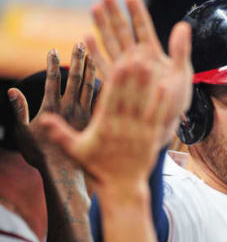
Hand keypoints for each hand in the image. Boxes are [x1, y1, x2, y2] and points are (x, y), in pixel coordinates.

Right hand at [8, 44, 95, 167]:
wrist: (65, 174)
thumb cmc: (41, 155)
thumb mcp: (23, 133)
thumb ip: (20, 110)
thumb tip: (13, 90)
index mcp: (53, 109)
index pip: (53, 81)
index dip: (53, 65)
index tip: (53, 49)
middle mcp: (71, 109)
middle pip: (75, 79)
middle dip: (77, 60)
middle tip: (80, 43)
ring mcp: (85, 114)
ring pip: (90, 87)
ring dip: (90, 69)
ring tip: (92, 53)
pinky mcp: (95, 121)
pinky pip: (101, 100)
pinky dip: (103, 86)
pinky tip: (107, 77)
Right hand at [38, 38, 191, 194]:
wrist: (122, 187)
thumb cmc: (98, 167)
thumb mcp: (75, 151)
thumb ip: (60, 133)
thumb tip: (43, 119)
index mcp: (104, 127)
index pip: (110, 100)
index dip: (116, 82)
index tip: (120, 63)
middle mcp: (123, 128)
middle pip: (129, 97)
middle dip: (134, 74)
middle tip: (138, 53)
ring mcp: (140, 132)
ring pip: (145, 103)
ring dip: (149, 83)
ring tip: (152, 62)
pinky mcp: (152, 137)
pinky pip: (158, 117)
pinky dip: (163, 102)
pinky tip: (167, 86)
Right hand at [85, 0, 192, 143]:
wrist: (164, 123)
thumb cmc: (176, 101)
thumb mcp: (182, 74)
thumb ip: (181, 50)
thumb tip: (183, 25)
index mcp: (154, 54)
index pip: (143, 28)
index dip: (137, 12)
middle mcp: (137, 58)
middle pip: (124, 31)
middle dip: (115, 13)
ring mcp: (125, 70)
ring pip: (111, 43)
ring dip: (102, 26)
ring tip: (94, 7)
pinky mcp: (115, 83)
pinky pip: (103, 64)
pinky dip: (95, 52)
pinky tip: (86, 37)